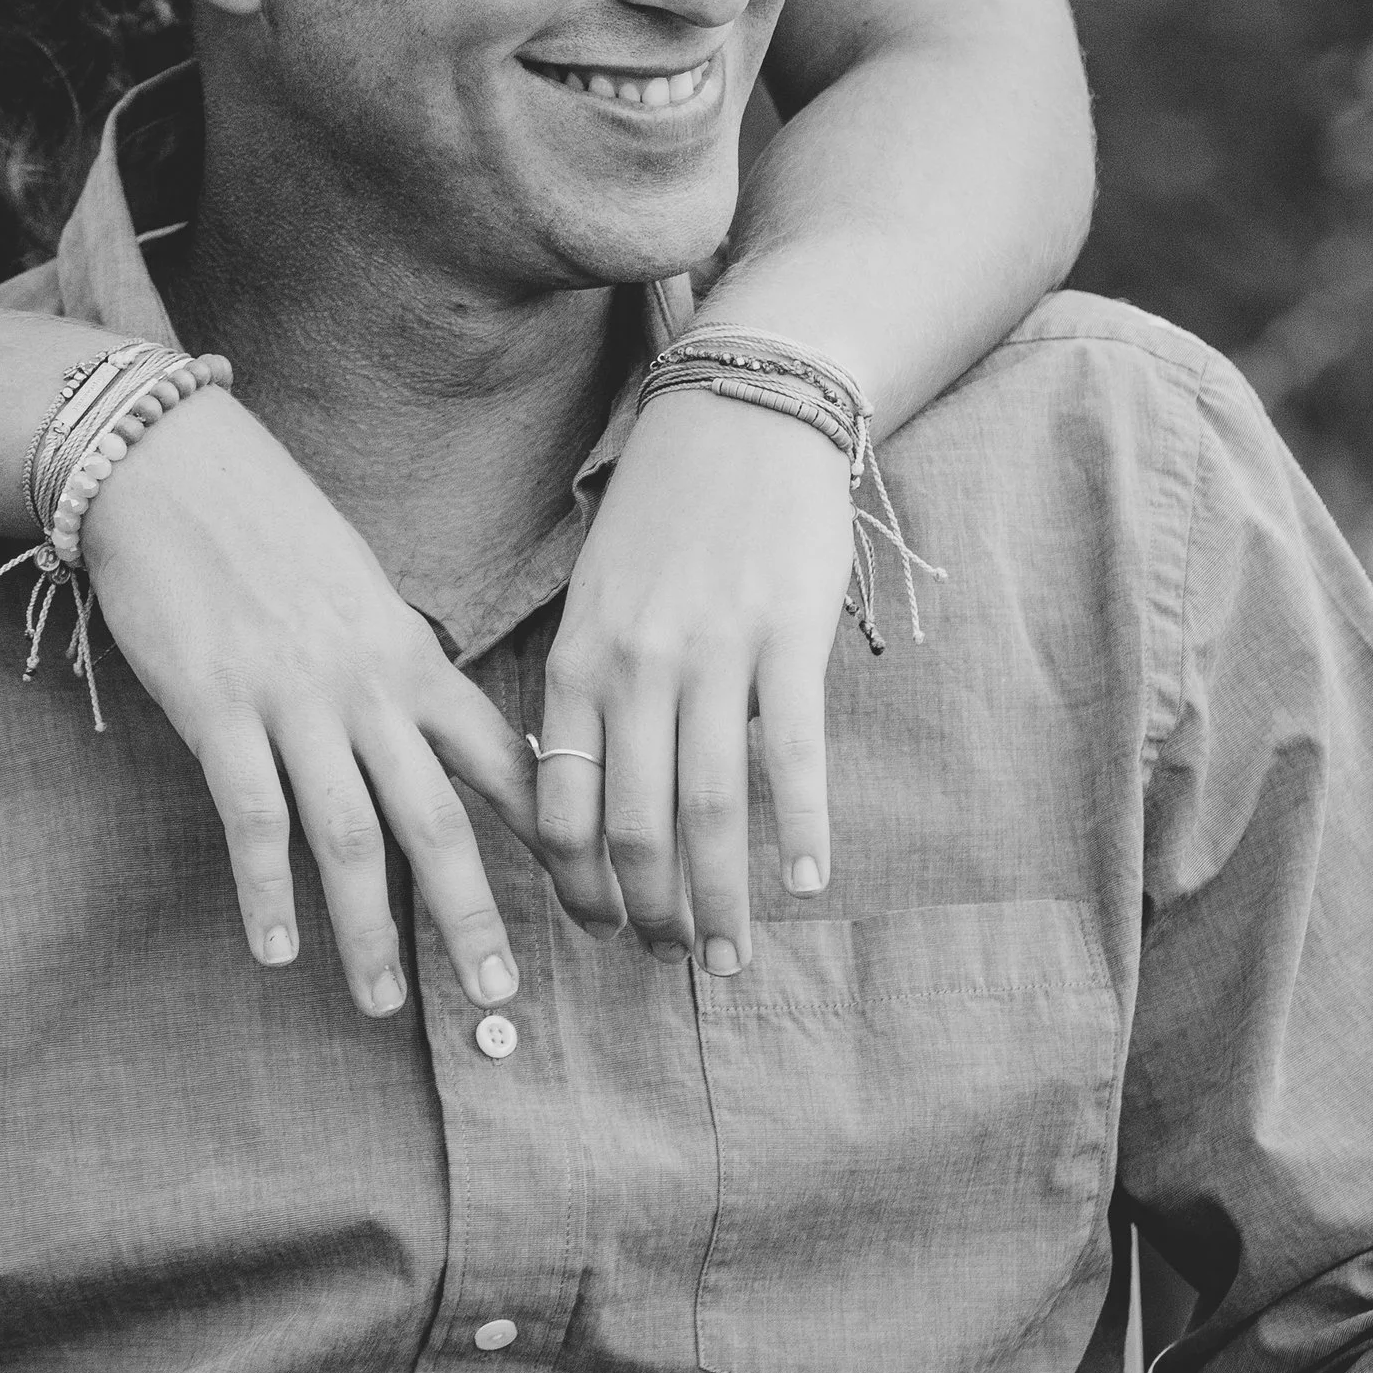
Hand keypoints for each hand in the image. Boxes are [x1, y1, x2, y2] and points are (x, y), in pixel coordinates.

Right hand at [82, 387, 542, 1017]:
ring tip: (384, 1003)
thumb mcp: (356, 590)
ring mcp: (293, 698)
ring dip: (369, 929)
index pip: (496, 756)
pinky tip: (275, 951)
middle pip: (436, 818)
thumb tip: (427, 730)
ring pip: (350, 834)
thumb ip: (394, 665)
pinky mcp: (219, 706)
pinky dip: (267, 889)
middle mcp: (366, 685)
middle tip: (499, 997)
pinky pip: (253, 815)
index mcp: (408, 656)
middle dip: (470, 915)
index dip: (545, 829)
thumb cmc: (266, 526)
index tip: (586, 891)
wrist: (175, 465)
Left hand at [535, 387, 851, 966]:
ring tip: (735, 956)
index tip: (606, 931)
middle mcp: (634, 666)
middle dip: (654, 915)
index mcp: (578, 661)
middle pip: (637, 830)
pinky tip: (813, 880)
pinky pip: (793, 756)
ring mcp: (712, 653)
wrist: (741, 410)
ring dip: (723, 902)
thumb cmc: (667, 513)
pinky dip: (805, 830)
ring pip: (712, 813)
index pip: (559, 809)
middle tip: (678, 962)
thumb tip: (589, 800)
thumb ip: (590, 691)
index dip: (580, 889)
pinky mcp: (786, 636)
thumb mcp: (598, 596)